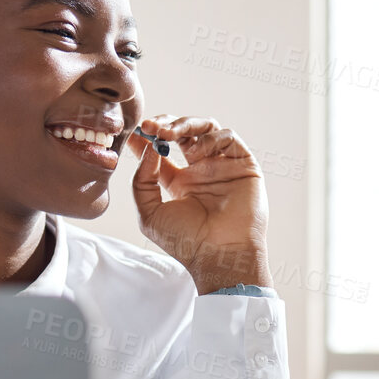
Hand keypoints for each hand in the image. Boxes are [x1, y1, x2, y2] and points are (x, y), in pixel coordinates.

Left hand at [128, 115, 270, 293]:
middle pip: (183, 133)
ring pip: (205, 128)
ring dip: (184, 124)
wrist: (219, 254)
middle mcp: (202, 171)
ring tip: (168, 134)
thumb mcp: (149, 213)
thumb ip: (142, 180)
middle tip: (150, 126)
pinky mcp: (243, 164)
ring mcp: (223, 166)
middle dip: (165, 124)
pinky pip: (228, 137)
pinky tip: (195, 152)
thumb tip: (145, 148)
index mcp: (181, 183)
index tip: (136, 132)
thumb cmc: (185, 242)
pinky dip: (209, 137)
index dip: (148, 139)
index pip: (162, 151)